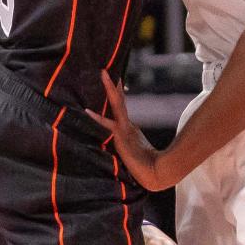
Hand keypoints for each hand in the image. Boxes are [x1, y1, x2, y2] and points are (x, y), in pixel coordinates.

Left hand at [87, 71, 176, 190]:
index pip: (120, 108)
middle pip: (119, 101)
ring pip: (116, 104)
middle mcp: (128, 126)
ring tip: (103, 74)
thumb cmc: (147, 170)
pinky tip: (86, 111)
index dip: (116, 94)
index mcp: (130, 129)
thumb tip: (124, 153)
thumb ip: (127, 152)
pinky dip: (96, 117)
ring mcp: (125, 129)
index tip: (114, 81)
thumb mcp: (135, 157)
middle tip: (104, 70)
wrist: (157, 173)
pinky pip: (107, 124)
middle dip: (112, 85)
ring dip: (109, 89)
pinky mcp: (121, 137)